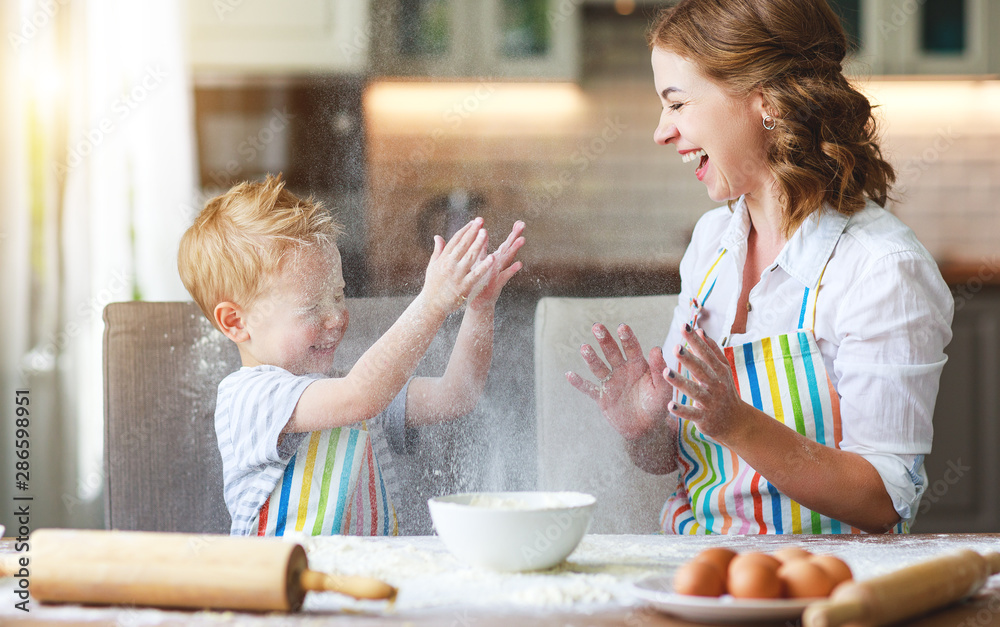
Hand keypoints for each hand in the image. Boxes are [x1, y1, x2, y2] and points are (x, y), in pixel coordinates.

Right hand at [422, 217, 494, 315]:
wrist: (431, 305)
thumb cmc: (432, 285)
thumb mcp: (432, 266)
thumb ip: (438, 250)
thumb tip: (437, 236)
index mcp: (443, 258)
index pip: (455, 240)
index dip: (465, 230)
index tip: (474, 222)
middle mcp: (449, 264)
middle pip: (463, 245)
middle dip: (472, 232)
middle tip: (481, 221)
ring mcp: (457, 275)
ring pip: (470, 256)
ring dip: (478, 244)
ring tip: (485, 233)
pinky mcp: (463, 286)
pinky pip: (476, 274)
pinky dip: (484, 266)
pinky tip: (492, 258)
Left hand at [468, 220, 524, 309]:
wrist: (478, 302)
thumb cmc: (478, 281)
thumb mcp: (480, 262)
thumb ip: (482, 248)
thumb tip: (483, 232)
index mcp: (496, 260)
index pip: (505, 244)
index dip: (512, 234)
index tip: (520, 222)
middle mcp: (499, 265)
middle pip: (508, 249)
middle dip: (515, 237)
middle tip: (523, 225)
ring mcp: (499, 274)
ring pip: (507, 260)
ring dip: (514, 250)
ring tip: (522, 239)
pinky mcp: (497, 284)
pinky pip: (505, 276)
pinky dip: (511, 270)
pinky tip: (519, 264)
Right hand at [566, 323, 673, 440]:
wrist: (646, 428)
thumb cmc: (657, 406)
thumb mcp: (663, 390)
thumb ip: (659, 370)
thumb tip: (656, 348)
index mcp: (638, 365)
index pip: (631, 348)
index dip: (626, 338)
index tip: (622, 327)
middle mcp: (622, 370)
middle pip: (611, 352)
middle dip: (605, 340)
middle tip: (597, 327)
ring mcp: (611, 382)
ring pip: (599, 367)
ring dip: (591, 358)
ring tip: (584, 348)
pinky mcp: (602, 397)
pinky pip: (589, 388)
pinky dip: (579, 383)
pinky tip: (569, 375)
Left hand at [665, 325, 744, 440]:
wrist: (736, 422)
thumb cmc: (725, 390)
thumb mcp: (722, 370)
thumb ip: (711, 350)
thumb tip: (699, 330)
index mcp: (719, 371)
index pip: (707, 353)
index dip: (696, 341)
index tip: (684, 326)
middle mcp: (716, 385)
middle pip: (701, 370)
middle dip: (689, 358)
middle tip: (675, 347)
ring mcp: (710, 402)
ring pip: (694, 391)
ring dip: (680, 382)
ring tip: (664, 372)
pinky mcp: (704, 418)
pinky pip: (691, 414)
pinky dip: (681, 410)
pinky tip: (669, 405)